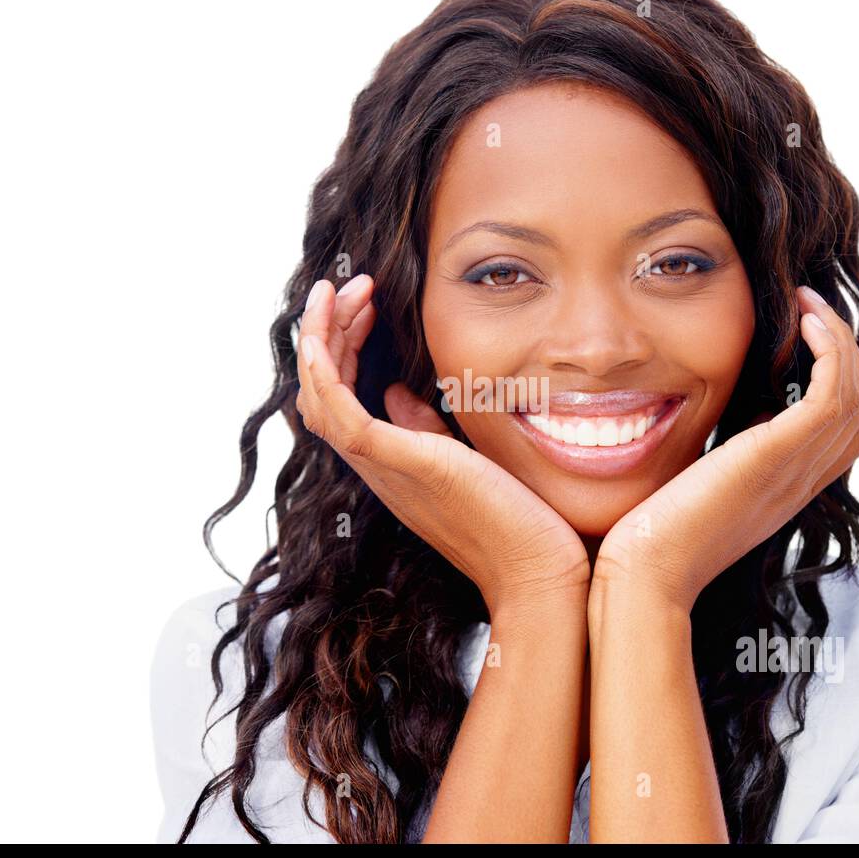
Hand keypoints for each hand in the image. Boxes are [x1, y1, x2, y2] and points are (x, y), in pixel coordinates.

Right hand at [295, 274, 590, 615]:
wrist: (539, 571)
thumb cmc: (516, 520)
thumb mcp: (466, 459)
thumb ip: (427, 427)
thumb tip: (400, 393)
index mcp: (391, 460)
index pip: (341, 395)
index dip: (343, 343)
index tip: (365, 302)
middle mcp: (377, 465)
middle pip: (321, 390)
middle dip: (330, 330)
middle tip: (352, 286)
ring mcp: (384, 466)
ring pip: (319, 396)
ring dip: (321, 338)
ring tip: (341, 292)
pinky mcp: (401, 464)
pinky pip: (338, 416)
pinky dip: (322, 372)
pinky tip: (324, 336)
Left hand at [593, 285, 858, 608]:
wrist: (646, 574)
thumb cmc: (653, 537)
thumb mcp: (698, 487)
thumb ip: (719, 458)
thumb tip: (713, 422)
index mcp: (786, 487)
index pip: (845, 431)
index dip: (838, 379)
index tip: (805, 338)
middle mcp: (801, 480)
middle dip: (845, 352)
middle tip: (813, 311)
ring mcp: (794, 470)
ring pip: (854, 395)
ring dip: (839, 341)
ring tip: (810, 307)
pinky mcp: (775, 456)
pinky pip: (832, 394)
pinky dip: (830, 352)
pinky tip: (804, 325)